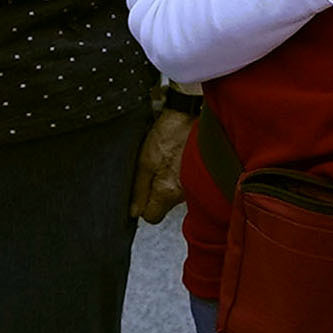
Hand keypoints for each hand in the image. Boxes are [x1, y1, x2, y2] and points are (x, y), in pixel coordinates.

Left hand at [131, 104, 194, 224]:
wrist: (190, 115)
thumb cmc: (169, 134)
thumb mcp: (144, 161)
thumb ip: (138, 188)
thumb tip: (133, 211)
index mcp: (168, 191)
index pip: (151, 217)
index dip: (143, 207)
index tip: (141, 194)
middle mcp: (183, 194)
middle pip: (163, 207)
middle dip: (155, 196)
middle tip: (152, 174)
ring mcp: (193, 186)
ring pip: (173, 196)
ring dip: (166, 184)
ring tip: (165, 163)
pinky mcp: (198, 176)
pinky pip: (184, 185)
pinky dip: (177, 177)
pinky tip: (175, 161)